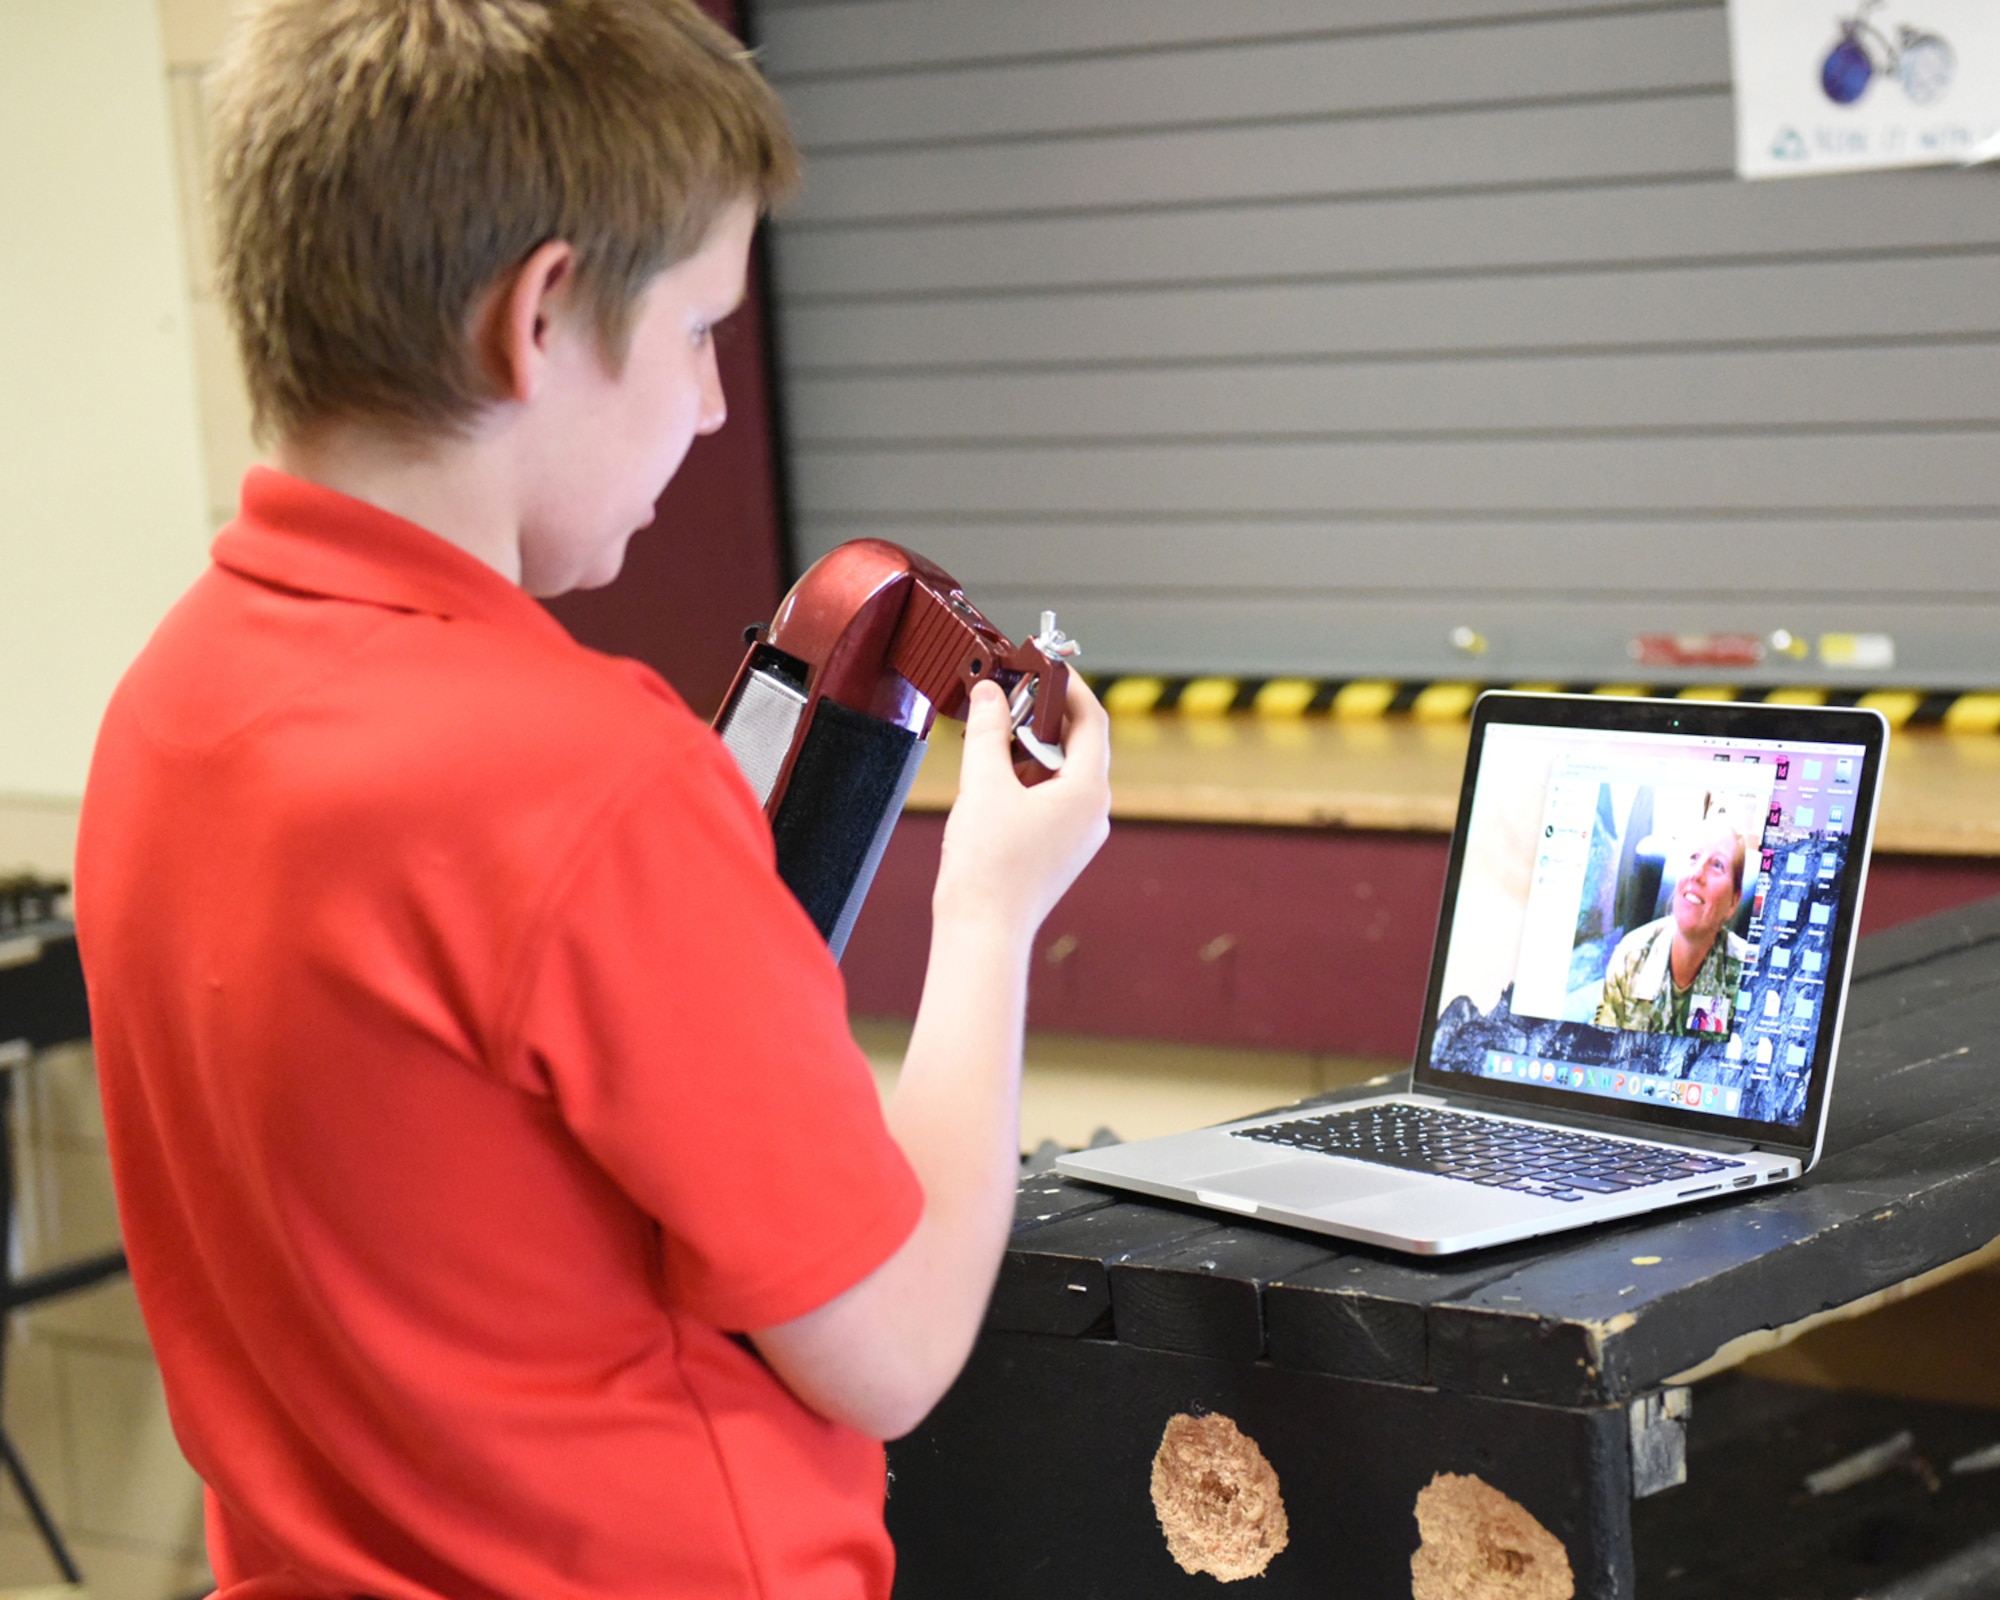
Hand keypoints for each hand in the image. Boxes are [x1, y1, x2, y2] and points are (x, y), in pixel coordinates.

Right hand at [933, 675, 1109, 938]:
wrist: (981, 932)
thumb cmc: (987, 864)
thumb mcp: (983, 783)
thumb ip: (987, 729)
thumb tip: (990, 692)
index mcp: (1088, 791)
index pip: (1092, 720)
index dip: (1068, 687)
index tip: (1042, 664)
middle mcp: (1093, 812)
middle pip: (1078, 745)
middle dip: (1043, 717)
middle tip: (1009, 694)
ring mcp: (1079, 835)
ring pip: (1061, 773)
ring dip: (1030, 749)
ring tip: (992, 735)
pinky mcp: (1059, 851)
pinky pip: (1051, 800)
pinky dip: (1026, 779)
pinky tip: (992, 778)